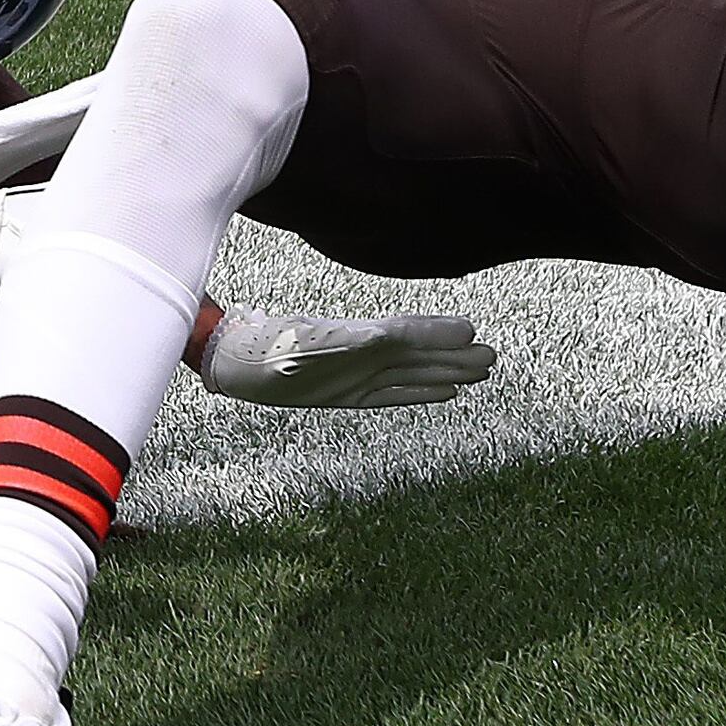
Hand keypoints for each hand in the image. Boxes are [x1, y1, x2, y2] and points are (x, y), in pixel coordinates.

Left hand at [194, 308, 497, 407]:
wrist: (232, 361)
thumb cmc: (260, 350)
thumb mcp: (297, 346)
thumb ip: (338, 343)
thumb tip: (381, 335)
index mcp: (354, 340)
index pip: (406, 334)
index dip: (436, 333)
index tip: (470, 330)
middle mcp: (362, 356)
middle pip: (418, 354)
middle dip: (453, 356)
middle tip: (493, 358)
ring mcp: (357, 375)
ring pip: (412, 374)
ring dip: (445, 372)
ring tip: (480, 371)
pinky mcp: (348, 395)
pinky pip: (393, 394)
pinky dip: (419, 393)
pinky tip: (445, 392)